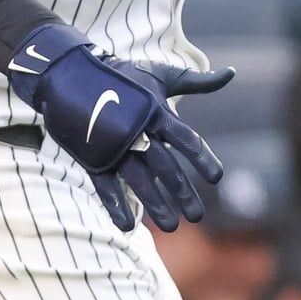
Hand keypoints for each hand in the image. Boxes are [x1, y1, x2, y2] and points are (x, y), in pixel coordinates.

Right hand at [7, 23, 233, 231]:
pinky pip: (105, 185)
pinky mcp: (92, 155)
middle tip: (197, 216)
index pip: (186, 139)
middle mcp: (137, 130)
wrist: (70, 73)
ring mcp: (113, 145)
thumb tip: (231, 73)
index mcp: (157, 111)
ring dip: (155, 206)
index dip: (202, 159)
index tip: (217, 178)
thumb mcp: (161, 74)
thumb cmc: (123, 75)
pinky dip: (116, 206)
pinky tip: (128, 226)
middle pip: (165, 167)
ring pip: (139, 181)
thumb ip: (197, 81)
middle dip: (183, 193)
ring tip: (172, 226)